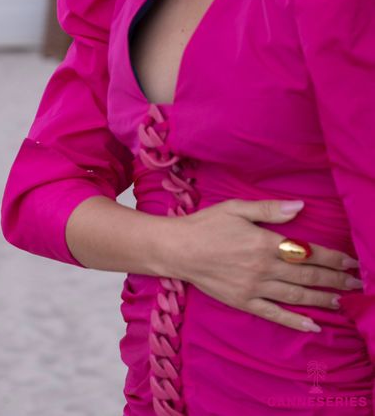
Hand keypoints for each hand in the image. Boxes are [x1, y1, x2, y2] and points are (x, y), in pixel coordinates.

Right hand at [166, 199, 360, 331]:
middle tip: (355, 284)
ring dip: (321, 299)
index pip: (306, 252)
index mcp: (264, 243)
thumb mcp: (236, 208)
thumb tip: (299, 207)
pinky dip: (295, 322)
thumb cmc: (206, 224)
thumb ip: (269, 209)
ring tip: (341, 301)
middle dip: (334, 279)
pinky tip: (312, 325)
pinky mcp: (243, 302)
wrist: (177, 249)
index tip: (350, 262)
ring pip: (295, 295)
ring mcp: (254, 288)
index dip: (331, 258)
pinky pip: (274, 314)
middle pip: (306, 275)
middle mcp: (263, 268)